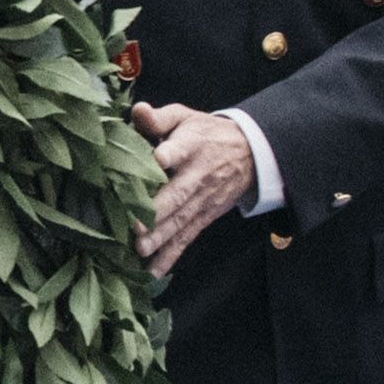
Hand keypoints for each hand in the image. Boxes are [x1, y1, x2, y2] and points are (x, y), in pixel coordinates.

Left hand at [130, 101, 257, 274]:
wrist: (248, 153)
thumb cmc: (205, 133)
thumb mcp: (185, 117)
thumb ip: (159, 118)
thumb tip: (137, 110)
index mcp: (191, 146)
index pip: (178, 151)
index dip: (165, 155)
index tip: (154, 161)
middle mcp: (197, 176)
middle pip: (177, 195)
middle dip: (157, 212)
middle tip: (135, 227)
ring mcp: (202, 201)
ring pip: (181, 221)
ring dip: (161, 238)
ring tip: (140, 251)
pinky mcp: (203, 218)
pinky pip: (186, 238)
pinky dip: (170, 257)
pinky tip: (152, 273)